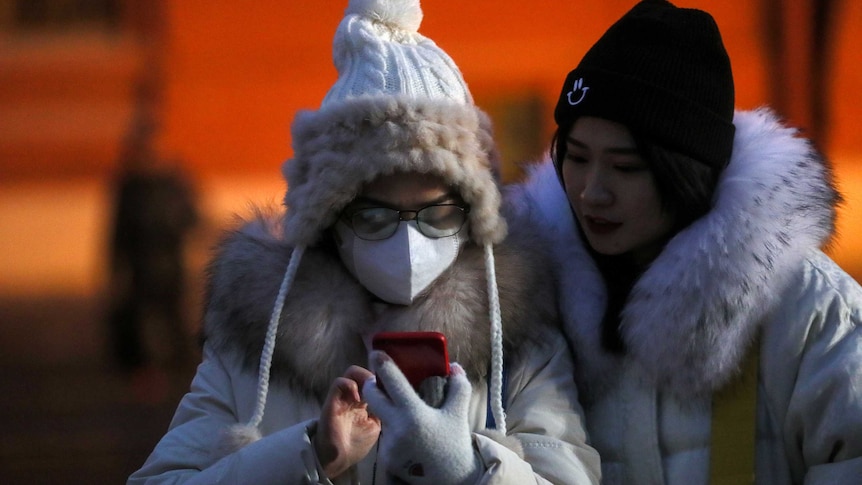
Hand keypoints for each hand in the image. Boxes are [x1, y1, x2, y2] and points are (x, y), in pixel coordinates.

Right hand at [314, 366, 380, 478]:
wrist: (338, 459)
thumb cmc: (356, 444)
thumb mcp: (375, 426)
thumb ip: (381, 411)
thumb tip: (390, 399)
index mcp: (365, 402)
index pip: (373, 382)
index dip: (382, 379)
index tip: (392, 383)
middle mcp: (354, 396)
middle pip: (364, 373)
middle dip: (374, 375)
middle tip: (381, 384)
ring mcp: (343, 397)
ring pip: (351, 373)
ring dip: (362, 376)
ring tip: (370, 388)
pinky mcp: (332, 400)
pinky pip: (339, 382)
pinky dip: (350, 384)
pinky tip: (358, 398)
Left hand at [363, 351, 481, 484]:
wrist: (451, 479)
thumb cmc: (455, 443)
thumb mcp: (458, 413)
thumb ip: (459, 386)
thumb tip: (454, 366)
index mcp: (414, 414)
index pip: (393, 382)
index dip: (383, 365)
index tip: (376, 352)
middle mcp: (397, 429)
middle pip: (372, 396)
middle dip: (373, 385)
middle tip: (381, 380)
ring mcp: (389, 445)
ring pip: (381, 416)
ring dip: (388, 410)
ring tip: (406, 414)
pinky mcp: (386, 458)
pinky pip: (385, 435)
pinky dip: (394, 431)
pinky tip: (409, 436)